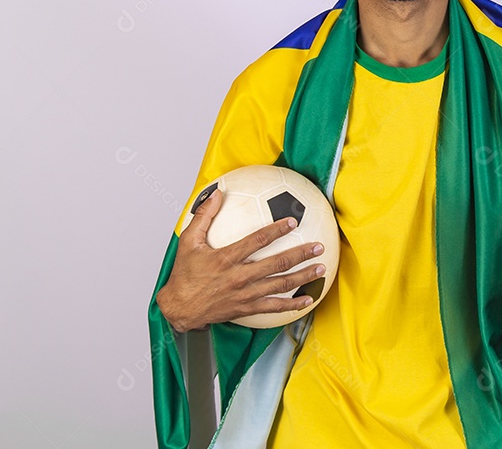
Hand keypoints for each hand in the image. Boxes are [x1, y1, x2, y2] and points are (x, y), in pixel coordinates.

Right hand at [155, 189, 325, 331]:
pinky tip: (308, 300)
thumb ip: (204, 215)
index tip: (292, 222)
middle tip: (319, 246)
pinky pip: (274, 307)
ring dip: (303, 276)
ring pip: (280, 285)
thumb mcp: (189, 241)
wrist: (180, 309)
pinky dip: (292, 304)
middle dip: (300, 254)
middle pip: (277, 264)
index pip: (257, 241)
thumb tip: (217, 192)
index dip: (276, 230)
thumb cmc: (185, 274)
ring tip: (321, 268)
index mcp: (226, 259)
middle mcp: (239, 277)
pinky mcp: (247, 308)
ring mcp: (245, 295)